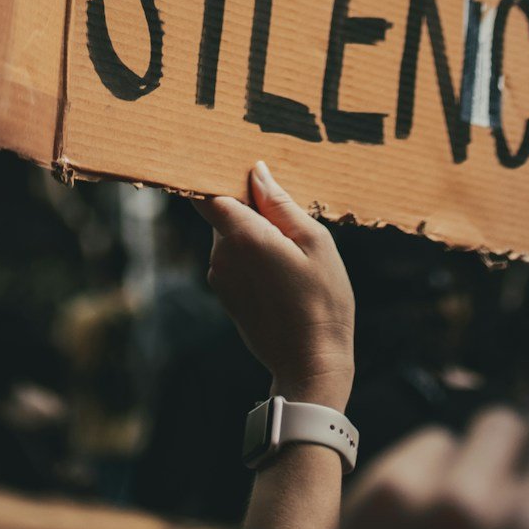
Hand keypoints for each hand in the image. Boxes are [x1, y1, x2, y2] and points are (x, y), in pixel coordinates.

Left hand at [202, 163, 354, 408]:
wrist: (310, 366)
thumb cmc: (322, 301)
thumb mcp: (315, 242)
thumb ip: (281, 204)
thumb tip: (256, 172)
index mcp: (243, 236)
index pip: (206, 192)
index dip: (211, 174)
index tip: (226, 162)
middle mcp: (222, 254)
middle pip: (224, 211)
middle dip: (249, 206)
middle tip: (287, 215)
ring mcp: (220, 277)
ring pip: (231, 236)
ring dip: (254, 232)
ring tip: (292, 250)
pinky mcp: (225, 295)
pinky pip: (234, 259)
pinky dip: (252, 256)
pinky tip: (283, 272)